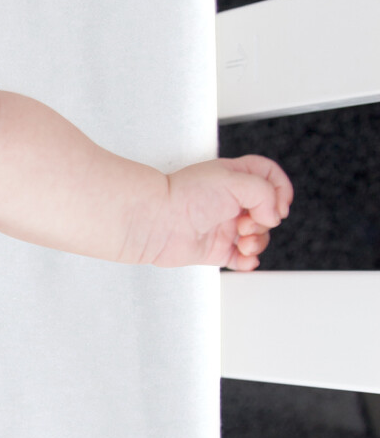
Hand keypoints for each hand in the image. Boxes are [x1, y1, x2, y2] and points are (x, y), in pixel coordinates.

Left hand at [150, 156, 292, 270]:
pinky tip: (245, 258)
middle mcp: (230, 201)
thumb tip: (272, 217)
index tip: (278, 203)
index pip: (268, 176)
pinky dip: (248, 261)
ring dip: (258, 242)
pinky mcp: (215, 249)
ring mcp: (223, 226)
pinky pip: (241, 259)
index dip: (280, 189)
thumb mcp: (235, 181)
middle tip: (246, 223)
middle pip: (267, 211)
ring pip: (257, 236)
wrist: (156, 222)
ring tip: (243, 242)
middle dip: (265, 221)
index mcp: (234, 178)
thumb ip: (266, 194)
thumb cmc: (184, 196)